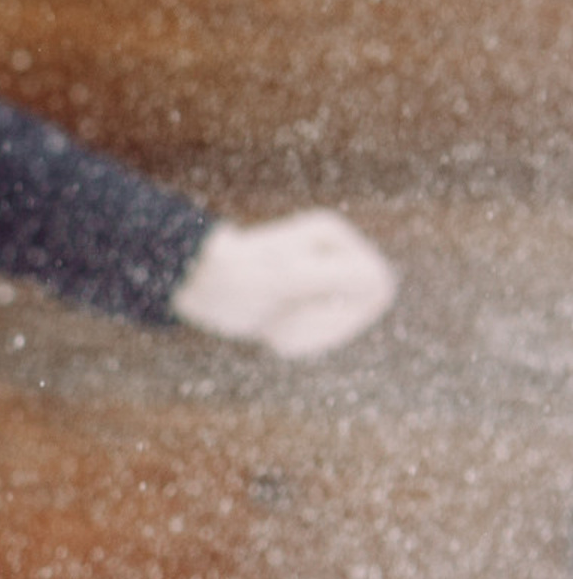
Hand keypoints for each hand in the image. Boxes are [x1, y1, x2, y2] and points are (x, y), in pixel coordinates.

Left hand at [169, 211, 395, 358]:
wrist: (195, 288)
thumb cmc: (234, 277)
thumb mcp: (284, 279)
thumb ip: (335, 277)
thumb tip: (383, 283)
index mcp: (334, 236)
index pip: (377, 286)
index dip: (343, 309)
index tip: (297, 304)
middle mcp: (335, 253)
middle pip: (364, 311)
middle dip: (320, 325)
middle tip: (278, 317)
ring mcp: (324, 277)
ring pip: (342, 329)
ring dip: (304, 336)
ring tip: (270, 321)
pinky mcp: (309, 300)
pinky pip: (321, 338)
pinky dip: (294, 342)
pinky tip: (268, 328)